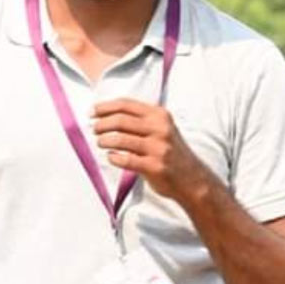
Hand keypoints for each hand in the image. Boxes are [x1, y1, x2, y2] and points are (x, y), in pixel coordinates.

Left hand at [90, 99, 210, 200]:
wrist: (193, 179)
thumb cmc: (170, 151)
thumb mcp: (161, 128)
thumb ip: (138, 119)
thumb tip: (103, 114)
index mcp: (159, 115)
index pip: (125, 104)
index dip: (104, 107)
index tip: (91, 113)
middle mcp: (160, 129)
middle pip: (119, 120)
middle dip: (101, 125)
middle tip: (94, 130)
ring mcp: (158, 148)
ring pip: (119, 139)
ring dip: (104, 141)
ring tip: (101, 143)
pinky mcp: (155, 166)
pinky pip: (125, 159)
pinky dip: (113, 158)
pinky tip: (112, 157)